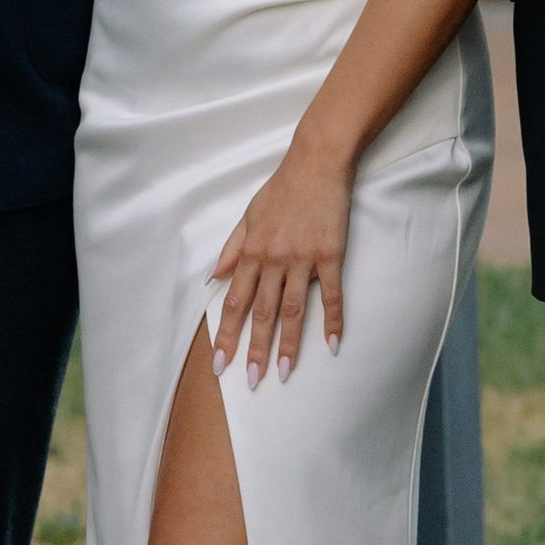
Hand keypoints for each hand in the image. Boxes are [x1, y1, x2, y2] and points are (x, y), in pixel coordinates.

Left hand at [211, 140, 353, 384]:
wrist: (317, 163)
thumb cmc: (282, 190)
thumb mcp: (247, 216)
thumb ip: (231, 249)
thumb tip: (212, 278)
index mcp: (251, 252)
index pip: (234, 302)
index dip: (226, 335)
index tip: (220, 363)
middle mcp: (273, 259)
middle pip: (261, 313)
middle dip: (254, 349)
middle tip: (252, 381)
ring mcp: (303, 258)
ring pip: (292, 309)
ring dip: (288, 344)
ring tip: (283, 373)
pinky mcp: (331, 255)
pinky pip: (331, 294)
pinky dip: (332, 320)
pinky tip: (332, 344)